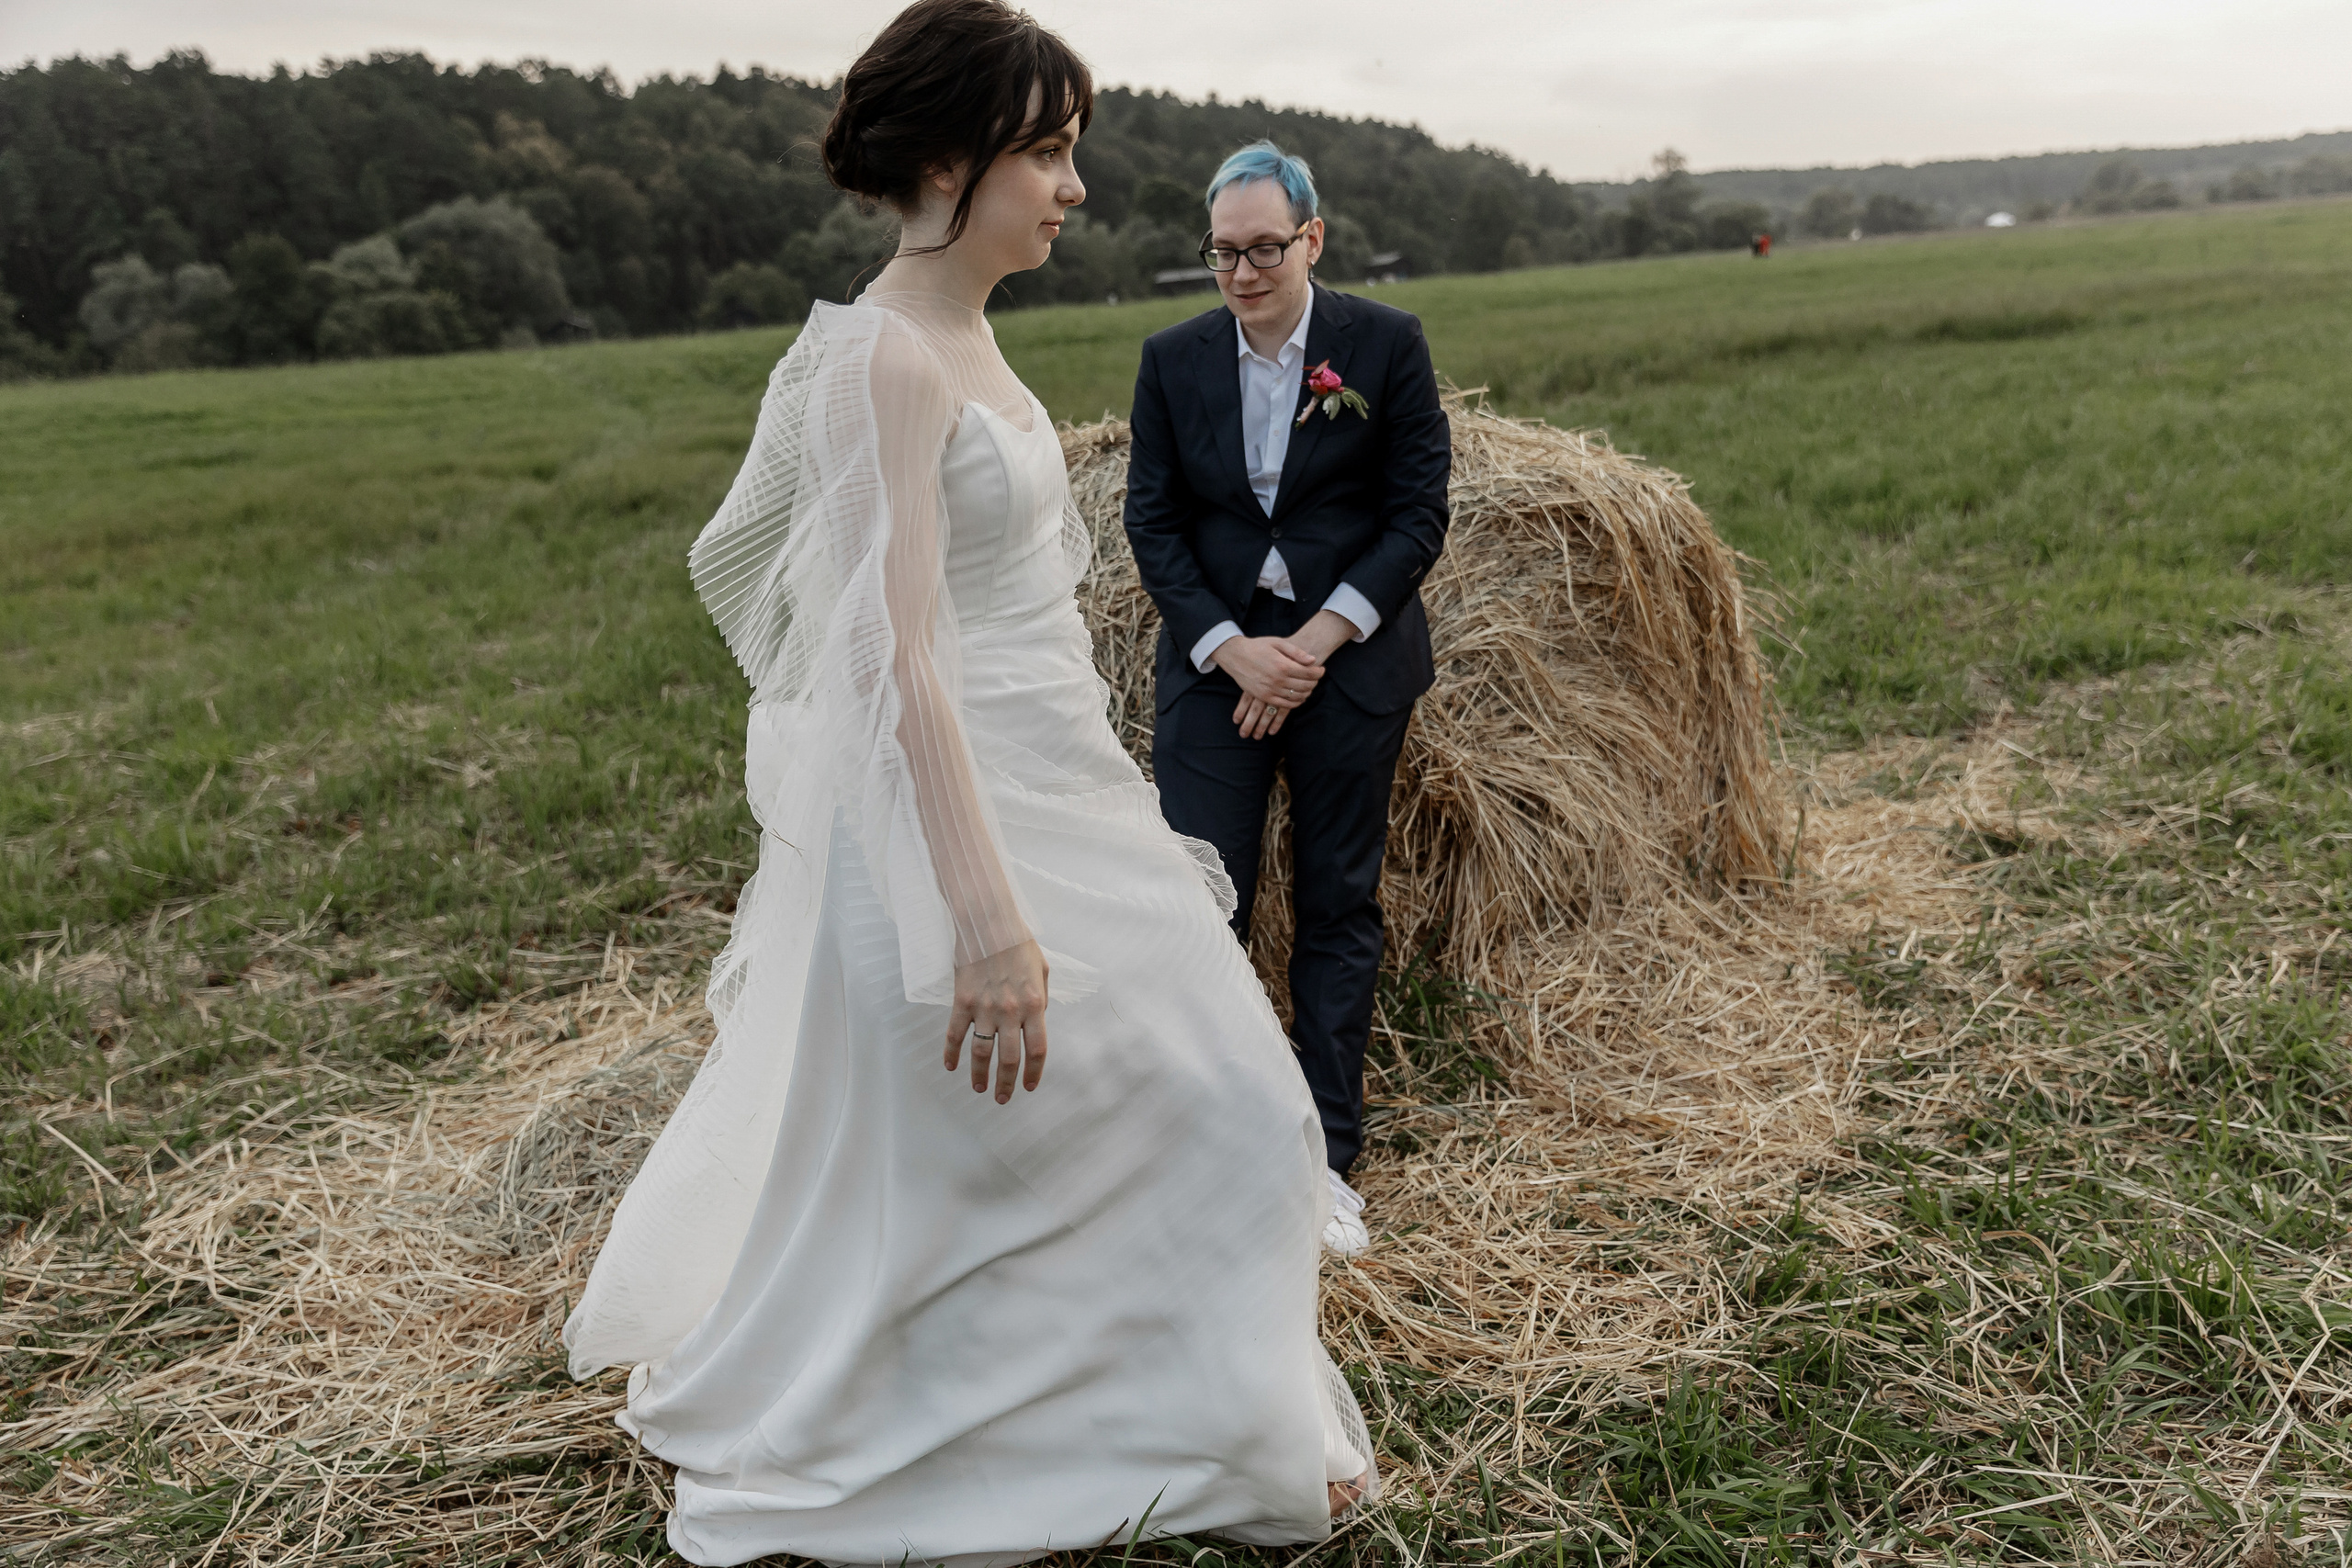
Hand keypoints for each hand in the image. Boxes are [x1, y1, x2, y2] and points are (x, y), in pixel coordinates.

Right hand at [944, 940, 1048, 1102]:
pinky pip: (955, 1034)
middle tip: (1002, 1098)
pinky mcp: (962, 1002)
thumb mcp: (1042, 970)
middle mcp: (1011, 1011)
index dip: (1034, 1072)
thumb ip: (1041, 999)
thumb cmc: (1019, 943)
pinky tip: (950, 1067)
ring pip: (981, 1052)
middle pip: (1009, 1058)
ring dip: (980, 1075)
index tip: (1029, 1086)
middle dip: (1006, 1083)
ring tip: (979, 1089)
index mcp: (1035, 1004)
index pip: (1037, 1049)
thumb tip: (1036, 1021)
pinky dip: (951, 1053)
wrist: (989, 923)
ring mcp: (984, 1008)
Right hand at [1212, 635, 1322, 738]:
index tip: (1322, 669)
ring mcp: (1271, 690)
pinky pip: (1285, 705)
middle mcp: (1278, 680)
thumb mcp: (1277, 643)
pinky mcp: (1264, 697)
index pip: (1309, 673)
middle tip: (1316, 677)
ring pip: (1297, 697)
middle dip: (1315, 682)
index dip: (1319, 672)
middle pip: (1306, 686)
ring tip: (1308, 686)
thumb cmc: (1258, 647)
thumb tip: (1313, 660)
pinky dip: (1296, 702)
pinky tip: (1299, 696)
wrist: (1235, 655)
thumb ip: (1296, 652)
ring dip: (1307, 692)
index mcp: (1283, 665)